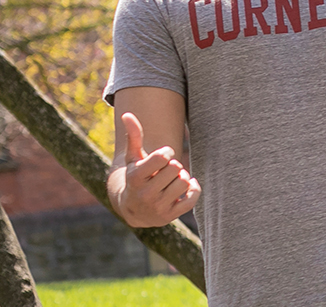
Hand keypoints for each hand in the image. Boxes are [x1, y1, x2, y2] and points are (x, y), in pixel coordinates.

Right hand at [115, 112, 200, 227]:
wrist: (133, 208)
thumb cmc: (136, 177)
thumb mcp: (133, 158)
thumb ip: (133, 136)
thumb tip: (127, 114)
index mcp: (135, 177)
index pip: (163, 157)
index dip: (166, 153)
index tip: (162, 157)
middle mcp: (145, 194)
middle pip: (176, 168)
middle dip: (174, 167)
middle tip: (165, 172)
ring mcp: (158, 207)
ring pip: (185, 182)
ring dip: (182, 178)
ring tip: (171, 181)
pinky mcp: (170, 216)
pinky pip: (192, 198)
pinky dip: (194, 190)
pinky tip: (186, 188)